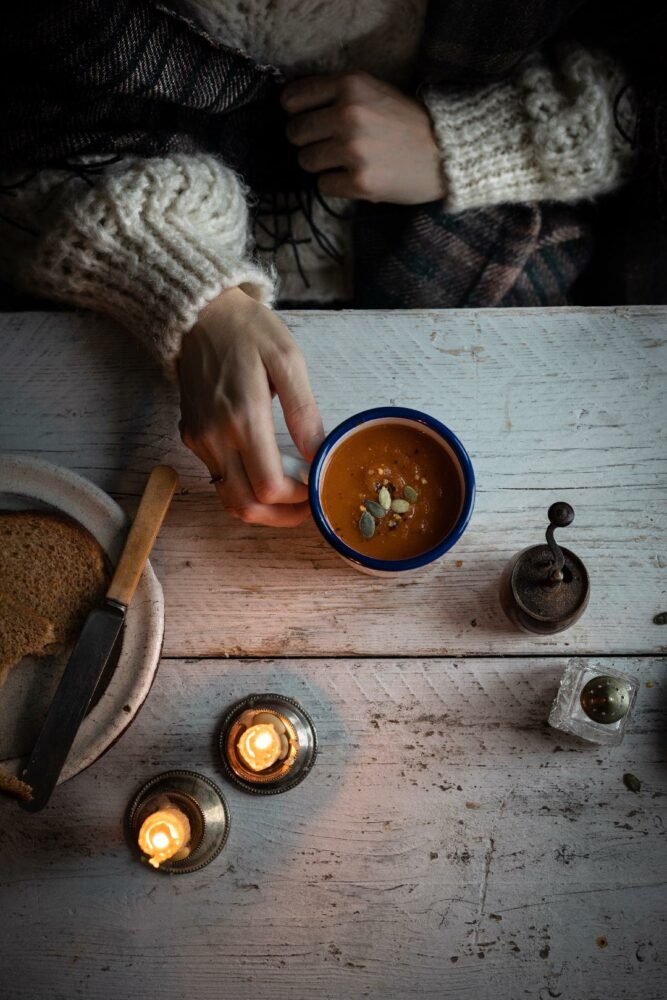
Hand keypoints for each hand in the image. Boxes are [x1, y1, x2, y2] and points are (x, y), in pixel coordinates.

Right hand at [178, 287, 323, 526]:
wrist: (198, 314)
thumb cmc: (247, 330)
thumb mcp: (287, 360)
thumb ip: (303, 411)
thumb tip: (318, 452)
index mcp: (243, 417)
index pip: (269, 486)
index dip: (298, 499)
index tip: (317, 487)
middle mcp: (216, 436)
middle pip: (246, 506)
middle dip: (282, 516)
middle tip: (308, 507)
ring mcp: (200, 440)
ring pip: (229, 499)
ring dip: (262, 509)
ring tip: (291, 495)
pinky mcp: (192, 438)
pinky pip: (219, 479)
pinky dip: (244, 488)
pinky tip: (267, 472)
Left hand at [281, 70, 445, 204]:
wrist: (446, 152)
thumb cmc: (406, 122)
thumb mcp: (373, 90)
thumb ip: (337, 94)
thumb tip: (292, 110)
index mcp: (350, 85)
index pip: (292, 100)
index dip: (296, 114)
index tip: (308, 121)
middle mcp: (348, 114)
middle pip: (295, 133)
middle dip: (308, 142)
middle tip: (331, 146)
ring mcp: (353, 150)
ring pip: (306, 161)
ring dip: (322, 165)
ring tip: (347, 162)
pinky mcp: (360, 182)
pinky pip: (323, 186)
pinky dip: (336, 185)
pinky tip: (357, 177)